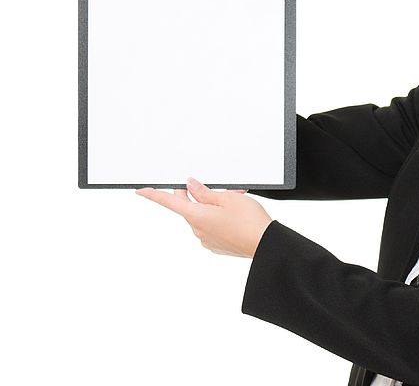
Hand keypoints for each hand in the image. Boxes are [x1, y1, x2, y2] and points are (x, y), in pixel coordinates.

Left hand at [136, 177, 271, 257]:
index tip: (140, 190)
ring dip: (213, 206)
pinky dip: (219, 217)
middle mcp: (197, 230)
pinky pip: (212, 227)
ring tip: (235, 200)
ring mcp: (207, 239)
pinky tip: (235, 214)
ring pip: (203, 216)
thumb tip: (190, 186)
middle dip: (198, 195)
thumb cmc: (249, 221)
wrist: (266, 244)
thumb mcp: (227, 198)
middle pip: (189, 207)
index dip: (153, 195)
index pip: (169, 202)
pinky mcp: (217, 245)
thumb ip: (205, 192)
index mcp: (196, 216)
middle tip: (214, 185)